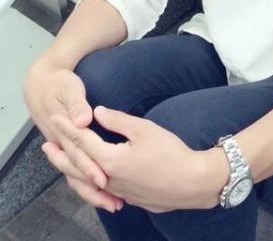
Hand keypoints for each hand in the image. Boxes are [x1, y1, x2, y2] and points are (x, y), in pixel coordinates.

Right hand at [24, 61, 118, 209]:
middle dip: (94, 189)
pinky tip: (103, 190)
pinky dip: (87, 183)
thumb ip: (77, 105)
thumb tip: (83, 119)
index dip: (90, 168)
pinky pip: (76, 171)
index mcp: (63, 132)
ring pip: (75, 176)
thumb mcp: (69, 89)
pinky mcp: (67, 148)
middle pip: (76, 172)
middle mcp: (62, 144)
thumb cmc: (59, 84)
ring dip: (92, 191)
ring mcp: (63, 148)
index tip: (104, 180)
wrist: (41, 84)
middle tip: (113, 202)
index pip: (77, 154)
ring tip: (113, 203)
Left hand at [45, 106, 229, 212]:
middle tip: (45, 144)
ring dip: (69, 169)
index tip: (55, 117)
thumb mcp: (145, 130)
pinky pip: (96, 189)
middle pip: (76, 166)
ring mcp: (116, 191)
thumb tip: (96, 112)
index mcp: (111, 159)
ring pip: (84, 181)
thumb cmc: (171, 154)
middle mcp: (108, 178)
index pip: (82, 141)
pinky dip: (85, 181)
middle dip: (60, 153)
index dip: (68, 128)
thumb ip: (118, 120)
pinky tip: (88, 177)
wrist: (190, 183)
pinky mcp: (126, 197)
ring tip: (61, 161)